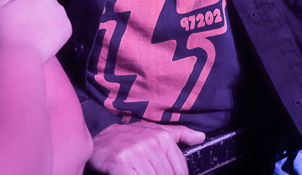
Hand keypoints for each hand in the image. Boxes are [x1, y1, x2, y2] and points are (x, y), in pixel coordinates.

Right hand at [0, 0, 71, 60]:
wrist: (18, 56)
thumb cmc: (3, 33)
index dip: (20, 9)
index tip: (16, 20)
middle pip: (42, 4)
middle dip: (35, 13)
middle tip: (24, 29)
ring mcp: (60, 13)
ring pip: (52, 15)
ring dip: (45, 22)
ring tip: (33, 36)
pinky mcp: (67, 28)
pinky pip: (60, 28)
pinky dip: (53, 33)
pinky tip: (42, 40)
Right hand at [89, 121, 204, 174]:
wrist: (100, 138)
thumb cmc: (130, 137)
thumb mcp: (155, 130)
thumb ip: (179, 134)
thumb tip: (201, 137)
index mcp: (163, 137)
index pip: (180, 170)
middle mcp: (152, 144)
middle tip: (150, 172)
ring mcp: (137, 155)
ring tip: (142, 173)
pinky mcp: (122, 165)